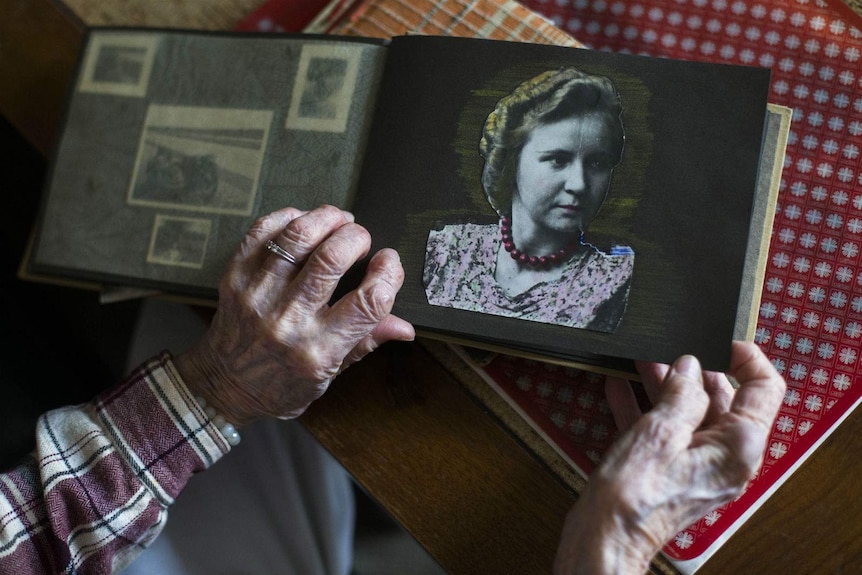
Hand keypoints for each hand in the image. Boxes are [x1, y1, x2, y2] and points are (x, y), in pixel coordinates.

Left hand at [174, 205, 414, 425]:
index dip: (389, 273)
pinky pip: (262, 233)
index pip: (368, 302)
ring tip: (338, 220)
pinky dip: (288, 218)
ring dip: (325, 218)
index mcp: (319, 350)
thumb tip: (405, 326)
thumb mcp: (330, 375)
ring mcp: (258, 297)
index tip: (389, 262)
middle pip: (331, 259)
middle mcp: (288, 321)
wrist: (223, 387)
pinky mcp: (235, 278)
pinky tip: (303, 222)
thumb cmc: (281, 385)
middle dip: (356, 237)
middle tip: (361, 238)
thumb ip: (366, 342)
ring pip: (297, 237)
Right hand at [553, 341, 785, 574]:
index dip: (745, 357)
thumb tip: (689, 367)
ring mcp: (699, 465)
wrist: (607, 536)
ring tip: (641, 360)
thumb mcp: (661, 430)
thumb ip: (681, 392)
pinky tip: (621, 388)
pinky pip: (666, 432)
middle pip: (722, 399)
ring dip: (665, 386)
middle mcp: (727, 457)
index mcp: (739, 445)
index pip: (764, 388)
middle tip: (668, 346)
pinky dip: (646, 409)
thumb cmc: (636, 494)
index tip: (720, 339)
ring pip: (689, 414)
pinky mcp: (673, 472)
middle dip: (693, 369)